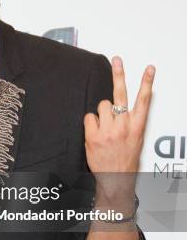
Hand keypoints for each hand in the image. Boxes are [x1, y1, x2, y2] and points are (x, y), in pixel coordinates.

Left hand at [84, 56, 154, 203]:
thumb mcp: (136, 140)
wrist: (115, 179)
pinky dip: (91, 123)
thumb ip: (129, 123)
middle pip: (120, 95)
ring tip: (105, 128)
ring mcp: (108, 130)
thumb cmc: (125, 161)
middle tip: (117, 60)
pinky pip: (89, 118)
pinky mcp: (94, 136)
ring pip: (101, 106)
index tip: (149, 69)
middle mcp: (123, 126)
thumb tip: (118, 109)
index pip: (144, 100)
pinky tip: (95, 133)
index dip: (147, 82)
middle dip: (119, 74)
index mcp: (137, 126)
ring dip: (101, 114)